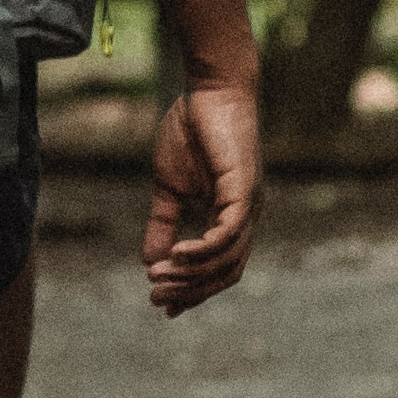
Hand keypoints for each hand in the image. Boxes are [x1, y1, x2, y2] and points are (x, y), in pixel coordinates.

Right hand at [141, 75, 261, 315]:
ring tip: (158, 276)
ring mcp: (249, 205)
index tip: (163, 306)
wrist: (209, 91)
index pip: (219, 269)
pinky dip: (204, 250)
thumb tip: (149, 260)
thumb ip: (163, 223)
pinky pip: (228, 232)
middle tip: (155, 296)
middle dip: (190, 291)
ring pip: (227, 259)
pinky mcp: (244, 189)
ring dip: (192, 274)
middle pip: (225, 273)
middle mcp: (246, 218)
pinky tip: (177, 255)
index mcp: (231, 218)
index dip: (193, 292)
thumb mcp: (169, 187)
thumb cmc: (192, 132)